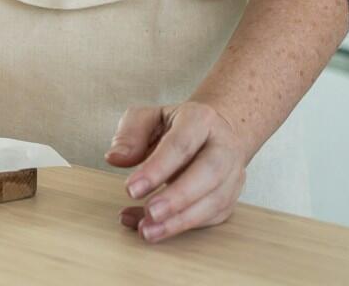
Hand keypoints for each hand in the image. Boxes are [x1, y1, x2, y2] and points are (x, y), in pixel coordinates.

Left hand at [106, 101, 250, 241]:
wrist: (217, 131)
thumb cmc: (178, 126)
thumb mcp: (149, 117)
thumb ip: (130, 134)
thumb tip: (115, 158)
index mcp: (200, 120)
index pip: (181, 144)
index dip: (157, 168)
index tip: (131, 189)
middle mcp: (223, 147)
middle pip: (209, 172)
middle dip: (178, 197)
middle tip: (150, 213)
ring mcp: (232, 174)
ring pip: (215, 200)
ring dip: (180, 220)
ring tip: (148, 230)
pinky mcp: (230, 198)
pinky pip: (210, 217)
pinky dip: (182, 227)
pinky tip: (155, 230)